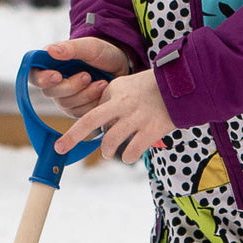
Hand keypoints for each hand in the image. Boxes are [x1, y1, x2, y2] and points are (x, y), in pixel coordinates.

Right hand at [31, 38, 128, 118]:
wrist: (121, 67)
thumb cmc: (103, 53)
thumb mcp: (89, 46)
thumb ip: (70, 48)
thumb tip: (50, 51)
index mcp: (51, 65)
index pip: (34, 75)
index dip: (42, 79)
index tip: (57, 76)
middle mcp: (54, 83)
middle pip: (50, 93)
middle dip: (71, 86)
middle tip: (87, 75)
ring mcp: (65, 98)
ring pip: (66, 105)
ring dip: (85, 94)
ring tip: (101, 82)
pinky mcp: (78, 109)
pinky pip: (80, 113)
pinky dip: (93, 103)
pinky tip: (103, 91)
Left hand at [49, 54, 173, 163]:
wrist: (183, 86)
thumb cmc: (151, 88)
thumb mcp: (127, 85)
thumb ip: (111, 101)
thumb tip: (100, 127)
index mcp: (115, 91)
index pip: (93, 112)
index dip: (87, 127)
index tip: (81, 136)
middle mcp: (123, 104)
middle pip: (90, 121)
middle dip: (71, 136)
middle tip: (59, 148)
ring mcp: (137, 117)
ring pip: (110, 141)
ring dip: (106, 150)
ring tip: (107, 153)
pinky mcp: (151, 130)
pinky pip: (131, 151)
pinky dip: (127, 156)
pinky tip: (128, 156)